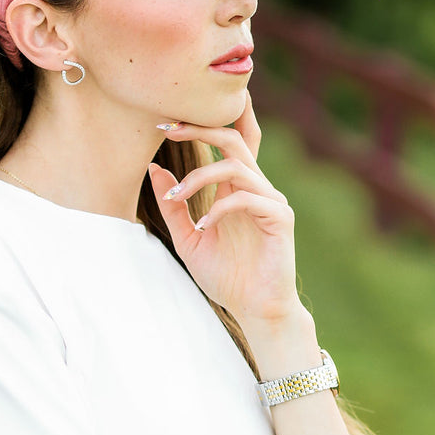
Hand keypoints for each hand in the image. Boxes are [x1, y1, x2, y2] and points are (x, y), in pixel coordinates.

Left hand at [149, 93, 303, 332]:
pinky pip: (247, 198)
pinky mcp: (280, 218)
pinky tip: (202, 228)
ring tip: (176, 198)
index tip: (163, 125)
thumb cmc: (226, 276)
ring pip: (235, 166)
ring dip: (199, 177)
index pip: (226, 144)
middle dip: (200, 129)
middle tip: (167, 130)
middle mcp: (255, 188)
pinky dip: (219, 209)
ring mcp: (270, 201)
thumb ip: (174, 207)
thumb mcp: (188, 239)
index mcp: (235, 189)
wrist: (255, 310)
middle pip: (233, 140)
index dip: (199, 127)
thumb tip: (154, 168)